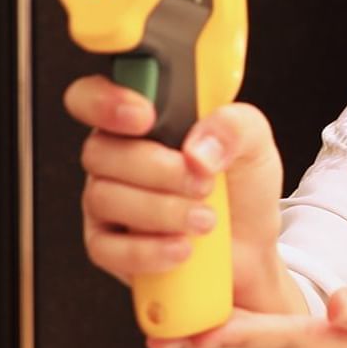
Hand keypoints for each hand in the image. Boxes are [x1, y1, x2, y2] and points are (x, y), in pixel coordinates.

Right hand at [64, 76, 287, 311]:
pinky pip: (106, 248)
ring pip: (103, 198)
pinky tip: (182, 248)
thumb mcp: (254, 143)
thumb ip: (234, 126)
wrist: (251, 245)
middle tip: (203, 183)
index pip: (92, 97)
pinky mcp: (107, 246)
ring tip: (206, 219)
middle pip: (99, 151)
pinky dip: (148, 250)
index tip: (146, 118)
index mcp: (141, 119)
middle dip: (157, 169)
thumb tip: (198, 148)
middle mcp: (116, 156)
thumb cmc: (242, 186)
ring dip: (162, 211)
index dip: (105, 102)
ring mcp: (106, 201)